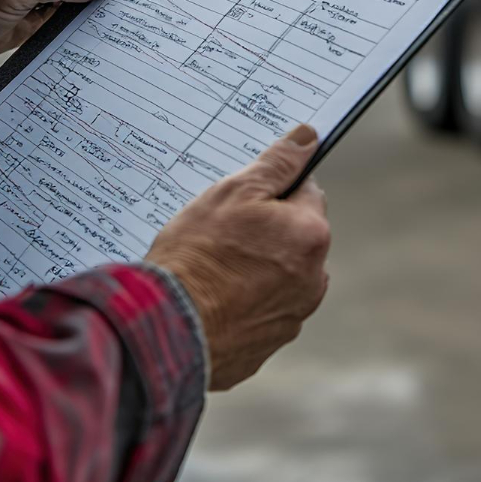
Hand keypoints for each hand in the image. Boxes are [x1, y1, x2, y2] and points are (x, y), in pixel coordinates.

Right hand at [146, 125, 330, 390]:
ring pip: (278, 274)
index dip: (272, 189)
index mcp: (311, 235)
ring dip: (256, 267)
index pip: (305, 192)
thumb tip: (309, 138)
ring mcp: (292, 316)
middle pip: (293, 236)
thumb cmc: (197, 256)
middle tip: (221, 232)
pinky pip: (260, 310)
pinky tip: (211, 298)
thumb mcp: (234, 193)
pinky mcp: (268, 343)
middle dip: (266, 230)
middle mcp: (313, 278)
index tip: (243, 198)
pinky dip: (242, 302)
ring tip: (213, 268)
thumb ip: (277, 164)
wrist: (168, 331)